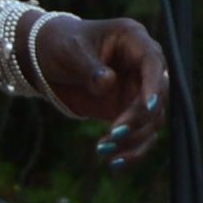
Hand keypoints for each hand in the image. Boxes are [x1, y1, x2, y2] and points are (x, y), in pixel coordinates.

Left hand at [36, 9, 170, 161]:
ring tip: (103, 149)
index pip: (153, 63)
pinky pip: (138, 134)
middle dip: (139, 118)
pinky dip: (130, 150)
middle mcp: (141, 65)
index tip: (147, 108)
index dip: (154, 86)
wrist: (45, 57)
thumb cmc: (59, 44)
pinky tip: (114, 163)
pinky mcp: (126, 110)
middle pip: (157, 96)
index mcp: (132, 39)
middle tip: (114, 133)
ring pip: (152, 120)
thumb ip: (89, 68)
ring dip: (134, 139)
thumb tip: (108, 84)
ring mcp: (136, 89)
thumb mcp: (69, 51)